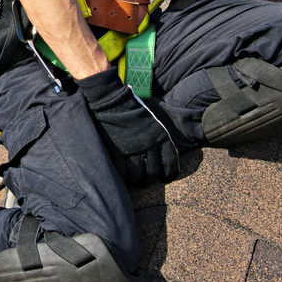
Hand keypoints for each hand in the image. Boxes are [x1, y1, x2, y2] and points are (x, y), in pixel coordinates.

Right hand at [77, 67, 178, 185]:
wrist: (111, 100)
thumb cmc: (131, 107)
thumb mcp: (151, 120)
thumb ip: (157, 136)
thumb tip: (159, 151)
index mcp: (160, 136)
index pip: (171, 161)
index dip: (170, 174)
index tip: (166, 178)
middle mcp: (149, 146)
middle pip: (153, 172)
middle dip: (149, 180)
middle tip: (145, 182)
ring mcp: (132, 150)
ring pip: (138, 175)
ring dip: (136, 181)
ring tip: (133, 181)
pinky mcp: (117, 153)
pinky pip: (123, 172)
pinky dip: (123, 178)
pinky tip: (123, 178)